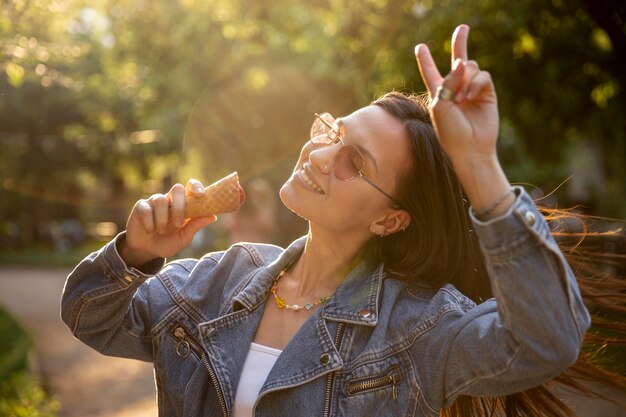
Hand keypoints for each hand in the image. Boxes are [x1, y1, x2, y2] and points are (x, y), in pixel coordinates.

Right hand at [120, 179, 216, 266]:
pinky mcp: (140, 207)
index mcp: (183, 205)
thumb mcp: (183, 238)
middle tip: (177, 224)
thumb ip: (195, 226)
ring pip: (160, 200)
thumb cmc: (167, 242)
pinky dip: (149, 222)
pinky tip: (150, 230)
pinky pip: (146, 209)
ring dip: (162, 218)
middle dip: (179, 206)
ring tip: (160, 231)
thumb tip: (213, 216)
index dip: (196, 187)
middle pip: (177, 188)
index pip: (190, 187)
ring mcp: (154, 202)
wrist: (146, 251)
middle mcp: (169, 200)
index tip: (201, 195)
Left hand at [415, 24, 498, 164]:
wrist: (470, 147)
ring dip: (464, 80)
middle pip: (457, 60)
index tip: (419, 47)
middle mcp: (455, 88)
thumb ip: (447, 81)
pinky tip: (470, 97)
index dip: (425, 60)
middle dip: (460, 43)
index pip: (430, 72)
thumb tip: (463, 62)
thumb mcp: (440, 104)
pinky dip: (475, 84)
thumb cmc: (450, 131)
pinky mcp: (486, 92)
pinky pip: (481, 75)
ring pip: (469, 67)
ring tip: (461, 99)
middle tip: (463, 27)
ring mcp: (472, 89)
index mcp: (438, 93)